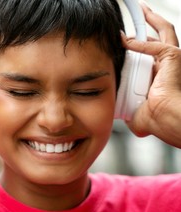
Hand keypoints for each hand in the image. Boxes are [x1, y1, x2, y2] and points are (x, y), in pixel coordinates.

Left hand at [124, 3, 180, 146]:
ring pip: (163, 32)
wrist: (166, 119)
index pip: (149, 57)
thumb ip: (128, 107)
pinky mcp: (173, 57)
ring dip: (151, 19)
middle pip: (159, 39)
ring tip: (141, 9)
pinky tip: (124, 38)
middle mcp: (168, 67)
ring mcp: (172, 61)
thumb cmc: (157, 120)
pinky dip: (138, 41)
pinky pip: (152, 44)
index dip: (137, 49)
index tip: (125, 44)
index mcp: (160, 79)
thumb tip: (119, 114)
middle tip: (140, 15)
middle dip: (150, 24)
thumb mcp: (136, 112)